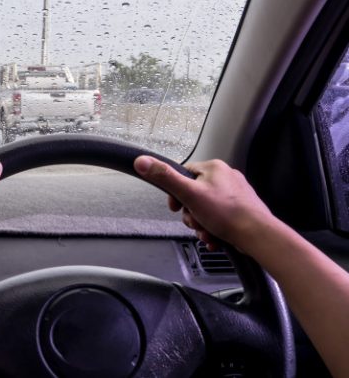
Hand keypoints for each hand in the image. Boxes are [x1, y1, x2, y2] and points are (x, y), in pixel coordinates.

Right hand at [134, 156, 275, 252]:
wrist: (257, 235)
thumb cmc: (227, 214)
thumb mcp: (188, 194)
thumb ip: (164, 177)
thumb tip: (142, 161)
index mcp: (213, 168)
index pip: (183, 175)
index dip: (175, 194)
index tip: (176, 208)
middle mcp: (226, 177)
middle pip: (194, 195)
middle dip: (191, 214)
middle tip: (195, 222)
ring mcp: (235, 194)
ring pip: (206, 209)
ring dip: (201, 225)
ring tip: (207, 233)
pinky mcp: (241, 210)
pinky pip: (219, 218)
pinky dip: (214, 230)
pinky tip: (215, 238)